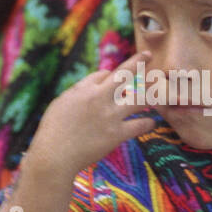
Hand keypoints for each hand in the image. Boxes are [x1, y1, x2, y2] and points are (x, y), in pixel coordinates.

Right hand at [28, 50, 158, 177]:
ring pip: (138, 99)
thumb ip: (79, 91)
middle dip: (138, 62)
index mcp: (84, 89)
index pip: (103, 74)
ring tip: (158, 92)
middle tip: (149, 55)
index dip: (109, 77)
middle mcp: (100, 98)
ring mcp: (110, 116)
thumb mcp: (61, 103)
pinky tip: (152, 122)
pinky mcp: (116, 134)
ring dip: (150, 94)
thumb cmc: (53, 130)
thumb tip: (95, 81)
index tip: (111, 81)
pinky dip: (148, 123)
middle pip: (124, 74)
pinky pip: (139, 126)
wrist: (54, 156)